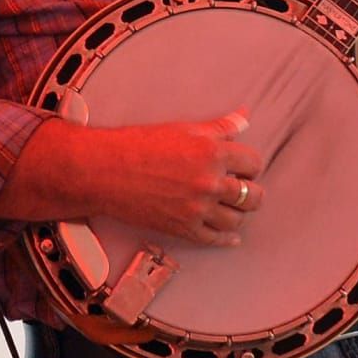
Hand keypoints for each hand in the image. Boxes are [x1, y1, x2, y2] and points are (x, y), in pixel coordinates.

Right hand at [90, 112, 264, 245]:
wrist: (103, 170)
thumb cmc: (136, 145)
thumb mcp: (181, 129)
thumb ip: (218, 127)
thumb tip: (243, 119)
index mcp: (211, 153)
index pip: (254, 163)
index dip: (249, 165)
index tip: (242, 167)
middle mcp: (209, 183)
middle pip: (252, 196)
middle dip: (248, 190)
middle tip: (238, 187)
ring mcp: (198, 209)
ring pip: (237, 220)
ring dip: (236, 213)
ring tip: (227, 206)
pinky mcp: (184, 229)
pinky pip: (217, 239)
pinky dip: (226, 238)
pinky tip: (228, 234)